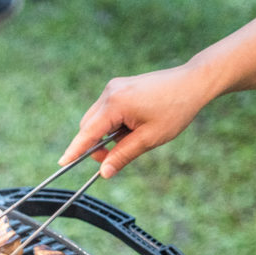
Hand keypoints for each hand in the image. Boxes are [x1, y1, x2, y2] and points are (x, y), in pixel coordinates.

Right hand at [60, 65, 214, 177]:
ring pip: (97, 119)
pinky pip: (106, 110)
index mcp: (116, 103)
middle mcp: (110, 92)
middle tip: (115, 158)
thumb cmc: (175, 109)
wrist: (192, 82)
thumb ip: (123, 155)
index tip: (62, 163)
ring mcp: (114, 87)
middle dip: (96, 145)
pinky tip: (133, 125)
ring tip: (133, 136)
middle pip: (89, 126)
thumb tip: (104, 172)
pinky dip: (113, 124)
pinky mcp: (120, 87)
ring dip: (106, 134)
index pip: (88, 132)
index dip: (75, 150)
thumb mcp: (149, 138)